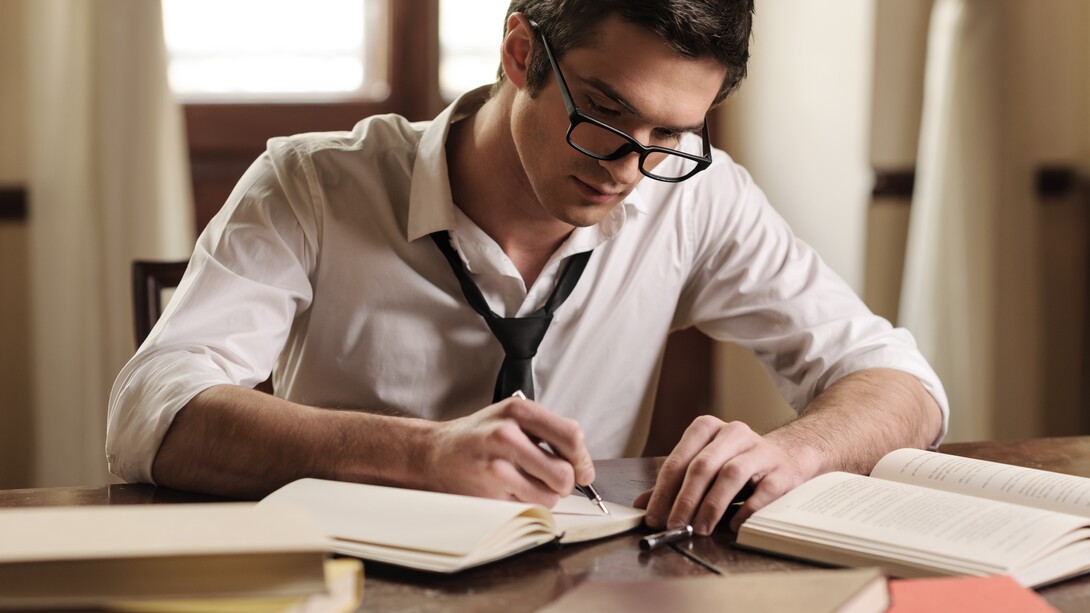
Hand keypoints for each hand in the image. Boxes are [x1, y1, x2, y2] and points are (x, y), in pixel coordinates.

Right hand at [424, 395, 594, 507]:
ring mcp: (496, 466)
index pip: (571, 436)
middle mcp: (506, 435)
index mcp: (518, 412)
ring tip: (526, 484)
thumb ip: (548, 433)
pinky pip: (527, 507)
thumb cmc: (478, 437)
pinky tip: (508, 491)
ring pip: (549, 496)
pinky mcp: (487, 493)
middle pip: (564, 472)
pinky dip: (525, 504)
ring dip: (544, 496)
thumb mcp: (511, 418)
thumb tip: (583, 467)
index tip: (582, 470)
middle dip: (565, 484)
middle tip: (553, 482)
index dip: (582, 459)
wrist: (434, 453)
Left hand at [634, 416, 808, 534]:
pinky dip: (744, 510)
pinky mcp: (781, 471)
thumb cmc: (736, 463)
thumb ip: (674, 483)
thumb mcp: (704, 466)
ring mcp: (759, 450)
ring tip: (699, 529)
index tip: (653, 517)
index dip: (663, 491)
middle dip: (685, 500)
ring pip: (730, 475)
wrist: (787, 457)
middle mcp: (733, 433)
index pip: (679, 459)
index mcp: (707, 428)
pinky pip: (762, 491)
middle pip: (702, 466)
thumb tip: (642, 505)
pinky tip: (732, 525)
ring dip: (711, 506)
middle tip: (674, 525)